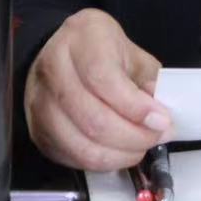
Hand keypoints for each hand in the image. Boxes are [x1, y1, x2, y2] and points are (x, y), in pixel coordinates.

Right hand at [23, 8, 171, 171]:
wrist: (64, 53)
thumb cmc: (104, 53)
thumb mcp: (133, 55)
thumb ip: (149, 80)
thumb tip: (158, 111)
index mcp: (82, 37)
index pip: (103, 78)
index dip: (135, 106)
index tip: (161, 119)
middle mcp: (53, 67)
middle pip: (92, 118)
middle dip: (133, 136)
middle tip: (157, 136)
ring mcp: (40, 102)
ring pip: (81, 145)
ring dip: (120, 154)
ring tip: (142, 146)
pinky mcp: (38, 131)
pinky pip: (73, 158)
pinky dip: (103, 163)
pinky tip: (121, 151)